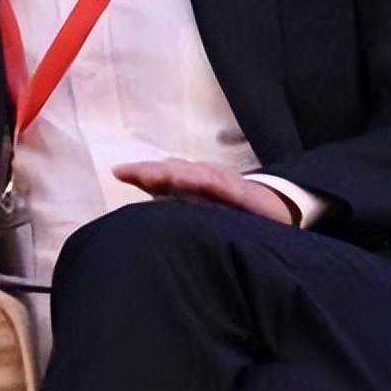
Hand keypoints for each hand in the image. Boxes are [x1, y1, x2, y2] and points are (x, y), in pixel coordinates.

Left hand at [112, 158, 297, 226]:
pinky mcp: (246, 195)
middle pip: (174, 171)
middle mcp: (203, 178)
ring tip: (161, 175)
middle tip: (131, 172)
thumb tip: (135, 219)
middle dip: (152, 171)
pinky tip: (207, 181)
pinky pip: (230, 187)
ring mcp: (224, 184)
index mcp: (187, 184)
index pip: (159, 175)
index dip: (140, 172)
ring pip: (199, 175)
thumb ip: (168, 207)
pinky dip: (219, 183)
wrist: (272, 209)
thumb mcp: (193, 210)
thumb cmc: (226, 210)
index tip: (118, 171)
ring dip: (180, 173)